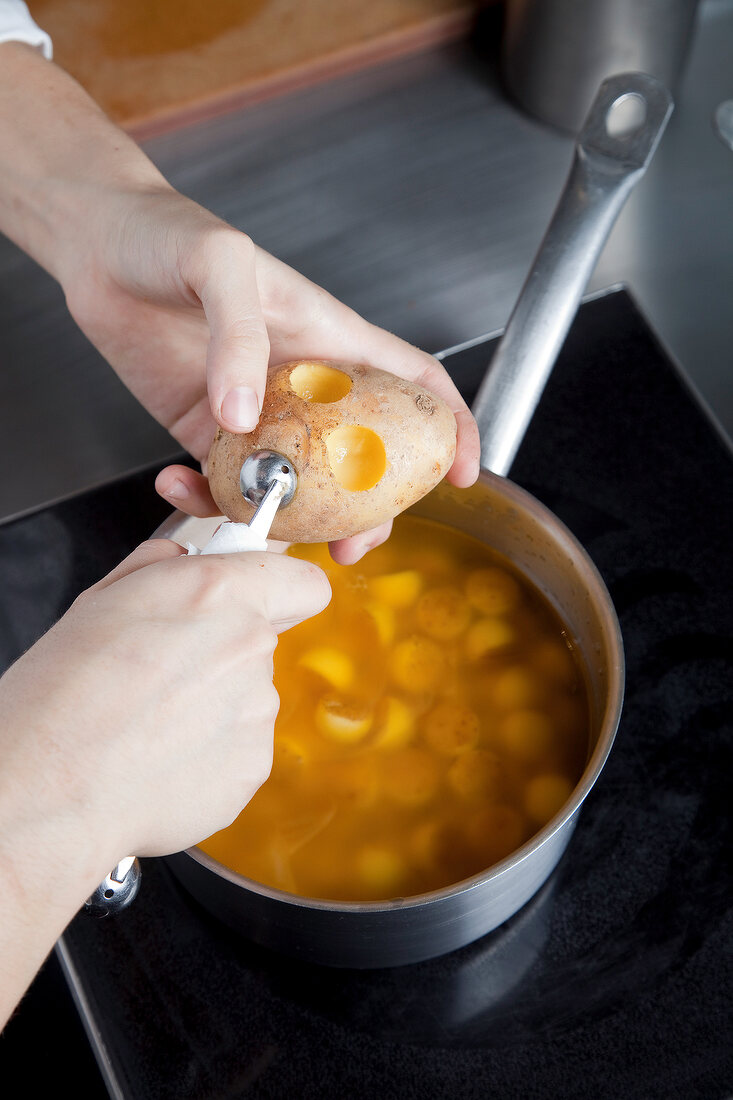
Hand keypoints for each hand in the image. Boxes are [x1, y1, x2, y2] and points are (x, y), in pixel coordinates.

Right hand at [0, 539, 329, 873]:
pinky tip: (160, 758)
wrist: (48, 787)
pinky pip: (239, 748)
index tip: (259, 599)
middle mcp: (250, 647)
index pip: (304, 581)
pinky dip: (209, 753)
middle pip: (261, 641)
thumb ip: (167, 567)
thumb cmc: (61, 693)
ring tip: (150, 725)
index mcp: (217, 593)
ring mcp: (257, 711)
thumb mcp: (103, 598)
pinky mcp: (253, 766)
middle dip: (222, 651)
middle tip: (162, 674)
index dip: (282, 589)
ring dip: (211, 706)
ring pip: (247, 696)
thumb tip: (190, 560)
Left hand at [57, 186, 480, 563]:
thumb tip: (244, 418)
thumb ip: (238, 335)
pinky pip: (219, 479)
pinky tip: (177, 486)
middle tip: (355, 545)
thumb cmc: (169, 233)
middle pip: (360, 454)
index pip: (413, 384)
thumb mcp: (220, 262)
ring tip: (270, 539)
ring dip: (292, 520)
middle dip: (369, 507)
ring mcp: (254, 413)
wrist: (97, 245)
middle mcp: (301, 384)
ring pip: (296, 481)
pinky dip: (204, 497)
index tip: (462, 475)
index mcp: (329, 339)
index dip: (451, 428)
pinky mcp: (202, 429)